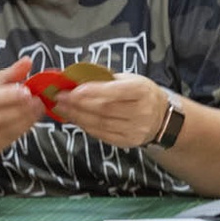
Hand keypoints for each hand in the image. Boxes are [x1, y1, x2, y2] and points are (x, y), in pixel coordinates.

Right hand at [0, 58, 44, 156]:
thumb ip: (9, 74)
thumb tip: (27, 61)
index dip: (5, 97)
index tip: (25, 92)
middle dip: (19, 109)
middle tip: (37, 101)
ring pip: (2, 131)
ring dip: (24, 121)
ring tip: (38, 109)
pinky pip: (6, 140)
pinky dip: (21, 130)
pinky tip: (31, 121)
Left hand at [52, 74, 167, 147]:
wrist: (160, 117)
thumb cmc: (139, 93)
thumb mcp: (128, 79)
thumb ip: (104, 79)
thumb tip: (75, 78)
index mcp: (141, 91)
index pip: (116, 92)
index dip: (93, 92)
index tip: (73, 90)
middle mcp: (141, 112)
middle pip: (104, 109)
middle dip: (78, 104)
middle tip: (59, 98)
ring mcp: (135, 130)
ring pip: (100, 124)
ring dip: (77, 116)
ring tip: (62, 108)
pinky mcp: (127, 142)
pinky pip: (101, 135)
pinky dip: (85, 126)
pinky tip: (74, 118)